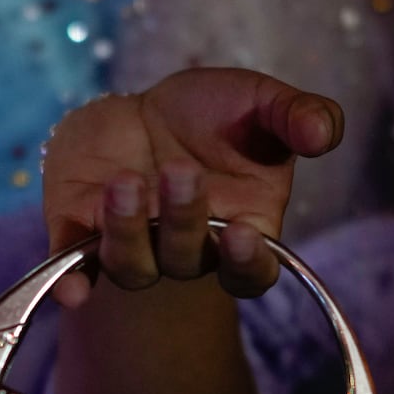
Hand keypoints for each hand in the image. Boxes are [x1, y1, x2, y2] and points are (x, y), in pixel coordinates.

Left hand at [42, 67, 343, 305]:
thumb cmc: (215, 116)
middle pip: (188, 261)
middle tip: (179, 171)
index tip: (243, 233)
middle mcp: (188, 251)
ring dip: (129, 232)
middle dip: (184, 220)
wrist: (145, 107)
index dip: (247, 263)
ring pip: (131, 265)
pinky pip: (73, 267)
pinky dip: (69, 281)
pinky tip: (69, 289)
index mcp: (240, 231)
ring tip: (125, 182)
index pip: (250, 273)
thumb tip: (325, 134)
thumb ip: (297, 117)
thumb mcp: (262, 104)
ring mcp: (134, 245)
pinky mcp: (80, 231)